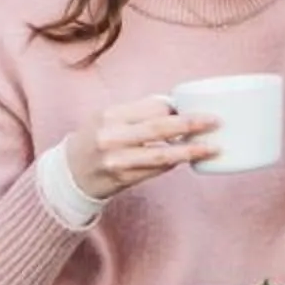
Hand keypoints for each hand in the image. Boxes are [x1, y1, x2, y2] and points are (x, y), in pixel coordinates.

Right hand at [65, 96, 222, 201]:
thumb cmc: (94, 140)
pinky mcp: (123, 179)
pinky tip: (188, 159)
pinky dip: (173, 164)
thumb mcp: (108, 118)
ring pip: (161, 155)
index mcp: (111, 115)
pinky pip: (155, 171)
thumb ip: (138, 112)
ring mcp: (117, 160)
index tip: (196, 106)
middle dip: (190, 124)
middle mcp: (112, 137)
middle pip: (158, 128)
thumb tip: (176, 106)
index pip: (151, 107)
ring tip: (213, 147)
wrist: (70, 173)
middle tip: (215, 121)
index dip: (176, 107)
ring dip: (189, 151)